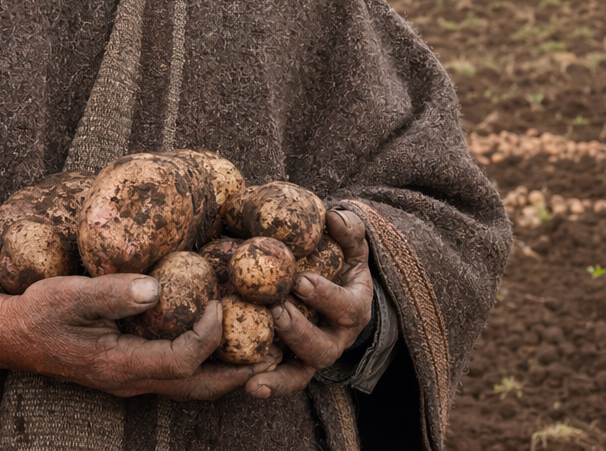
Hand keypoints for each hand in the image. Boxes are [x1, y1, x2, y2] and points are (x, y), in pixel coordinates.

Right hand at [0, 274, 279, 401]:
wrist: (9, 336)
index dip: (210, 335)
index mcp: (121, 365)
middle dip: (237, 370)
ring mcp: (130, 380)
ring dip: (225, 370)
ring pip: (189, 387)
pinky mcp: (128, 370)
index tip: (222, 302)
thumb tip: (156, 287)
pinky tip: (214, 339)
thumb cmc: (38, 312)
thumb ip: (110, 292)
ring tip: (256, 347)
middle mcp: (131, 381)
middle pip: (197, 388)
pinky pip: (176, 375)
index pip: (182, 361)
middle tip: (272, 347)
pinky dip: (203, 363)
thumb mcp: (68, 296)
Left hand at [246, 209, 374, 398]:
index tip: (301, 280)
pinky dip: (271, 386)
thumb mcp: (350, 244)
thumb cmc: (340, 261)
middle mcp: (338, 337)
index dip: (325, 296)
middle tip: (275, 311)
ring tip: (256, 363)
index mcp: (355, 307)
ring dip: (280, 369)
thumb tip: (332, 217)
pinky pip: (286, 381)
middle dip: (299, 330)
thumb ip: (347, 229)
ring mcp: (317, 355)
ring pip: (303, 370)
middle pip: (324, 346)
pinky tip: (250, 387)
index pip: (347, 306)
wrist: (336, 285)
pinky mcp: (297, 366)